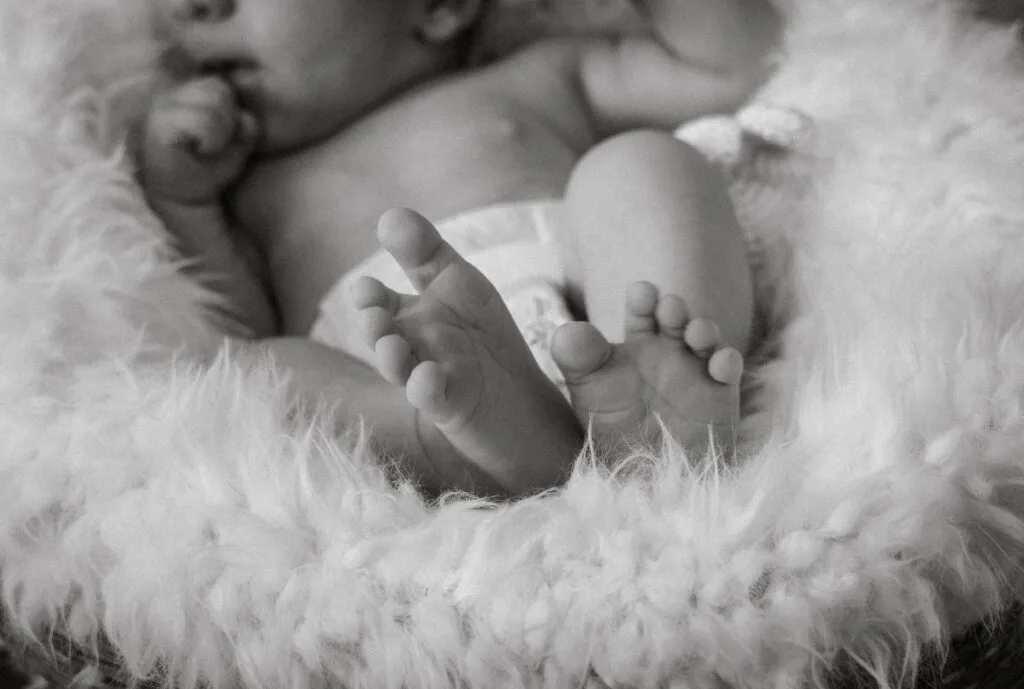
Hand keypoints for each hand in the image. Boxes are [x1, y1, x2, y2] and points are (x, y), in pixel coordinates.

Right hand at [141, 75, 257, 205]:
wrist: (185, 200)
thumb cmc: (209, 170)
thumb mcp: (236, 140)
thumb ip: (243, 120)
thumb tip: (245, 114)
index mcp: (185, 95)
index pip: (220, 85)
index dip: (232, 114)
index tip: (220, 140)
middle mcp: (169, 96)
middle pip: (220, 90)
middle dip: (229, 121)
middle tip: (215, 146)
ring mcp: (162, 108)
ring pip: (215, 101)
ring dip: (222, 131)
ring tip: (209, 149)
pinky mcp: (160, 126)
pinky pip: (205, 121)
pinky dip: (212, 139)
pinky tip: (203, 151)